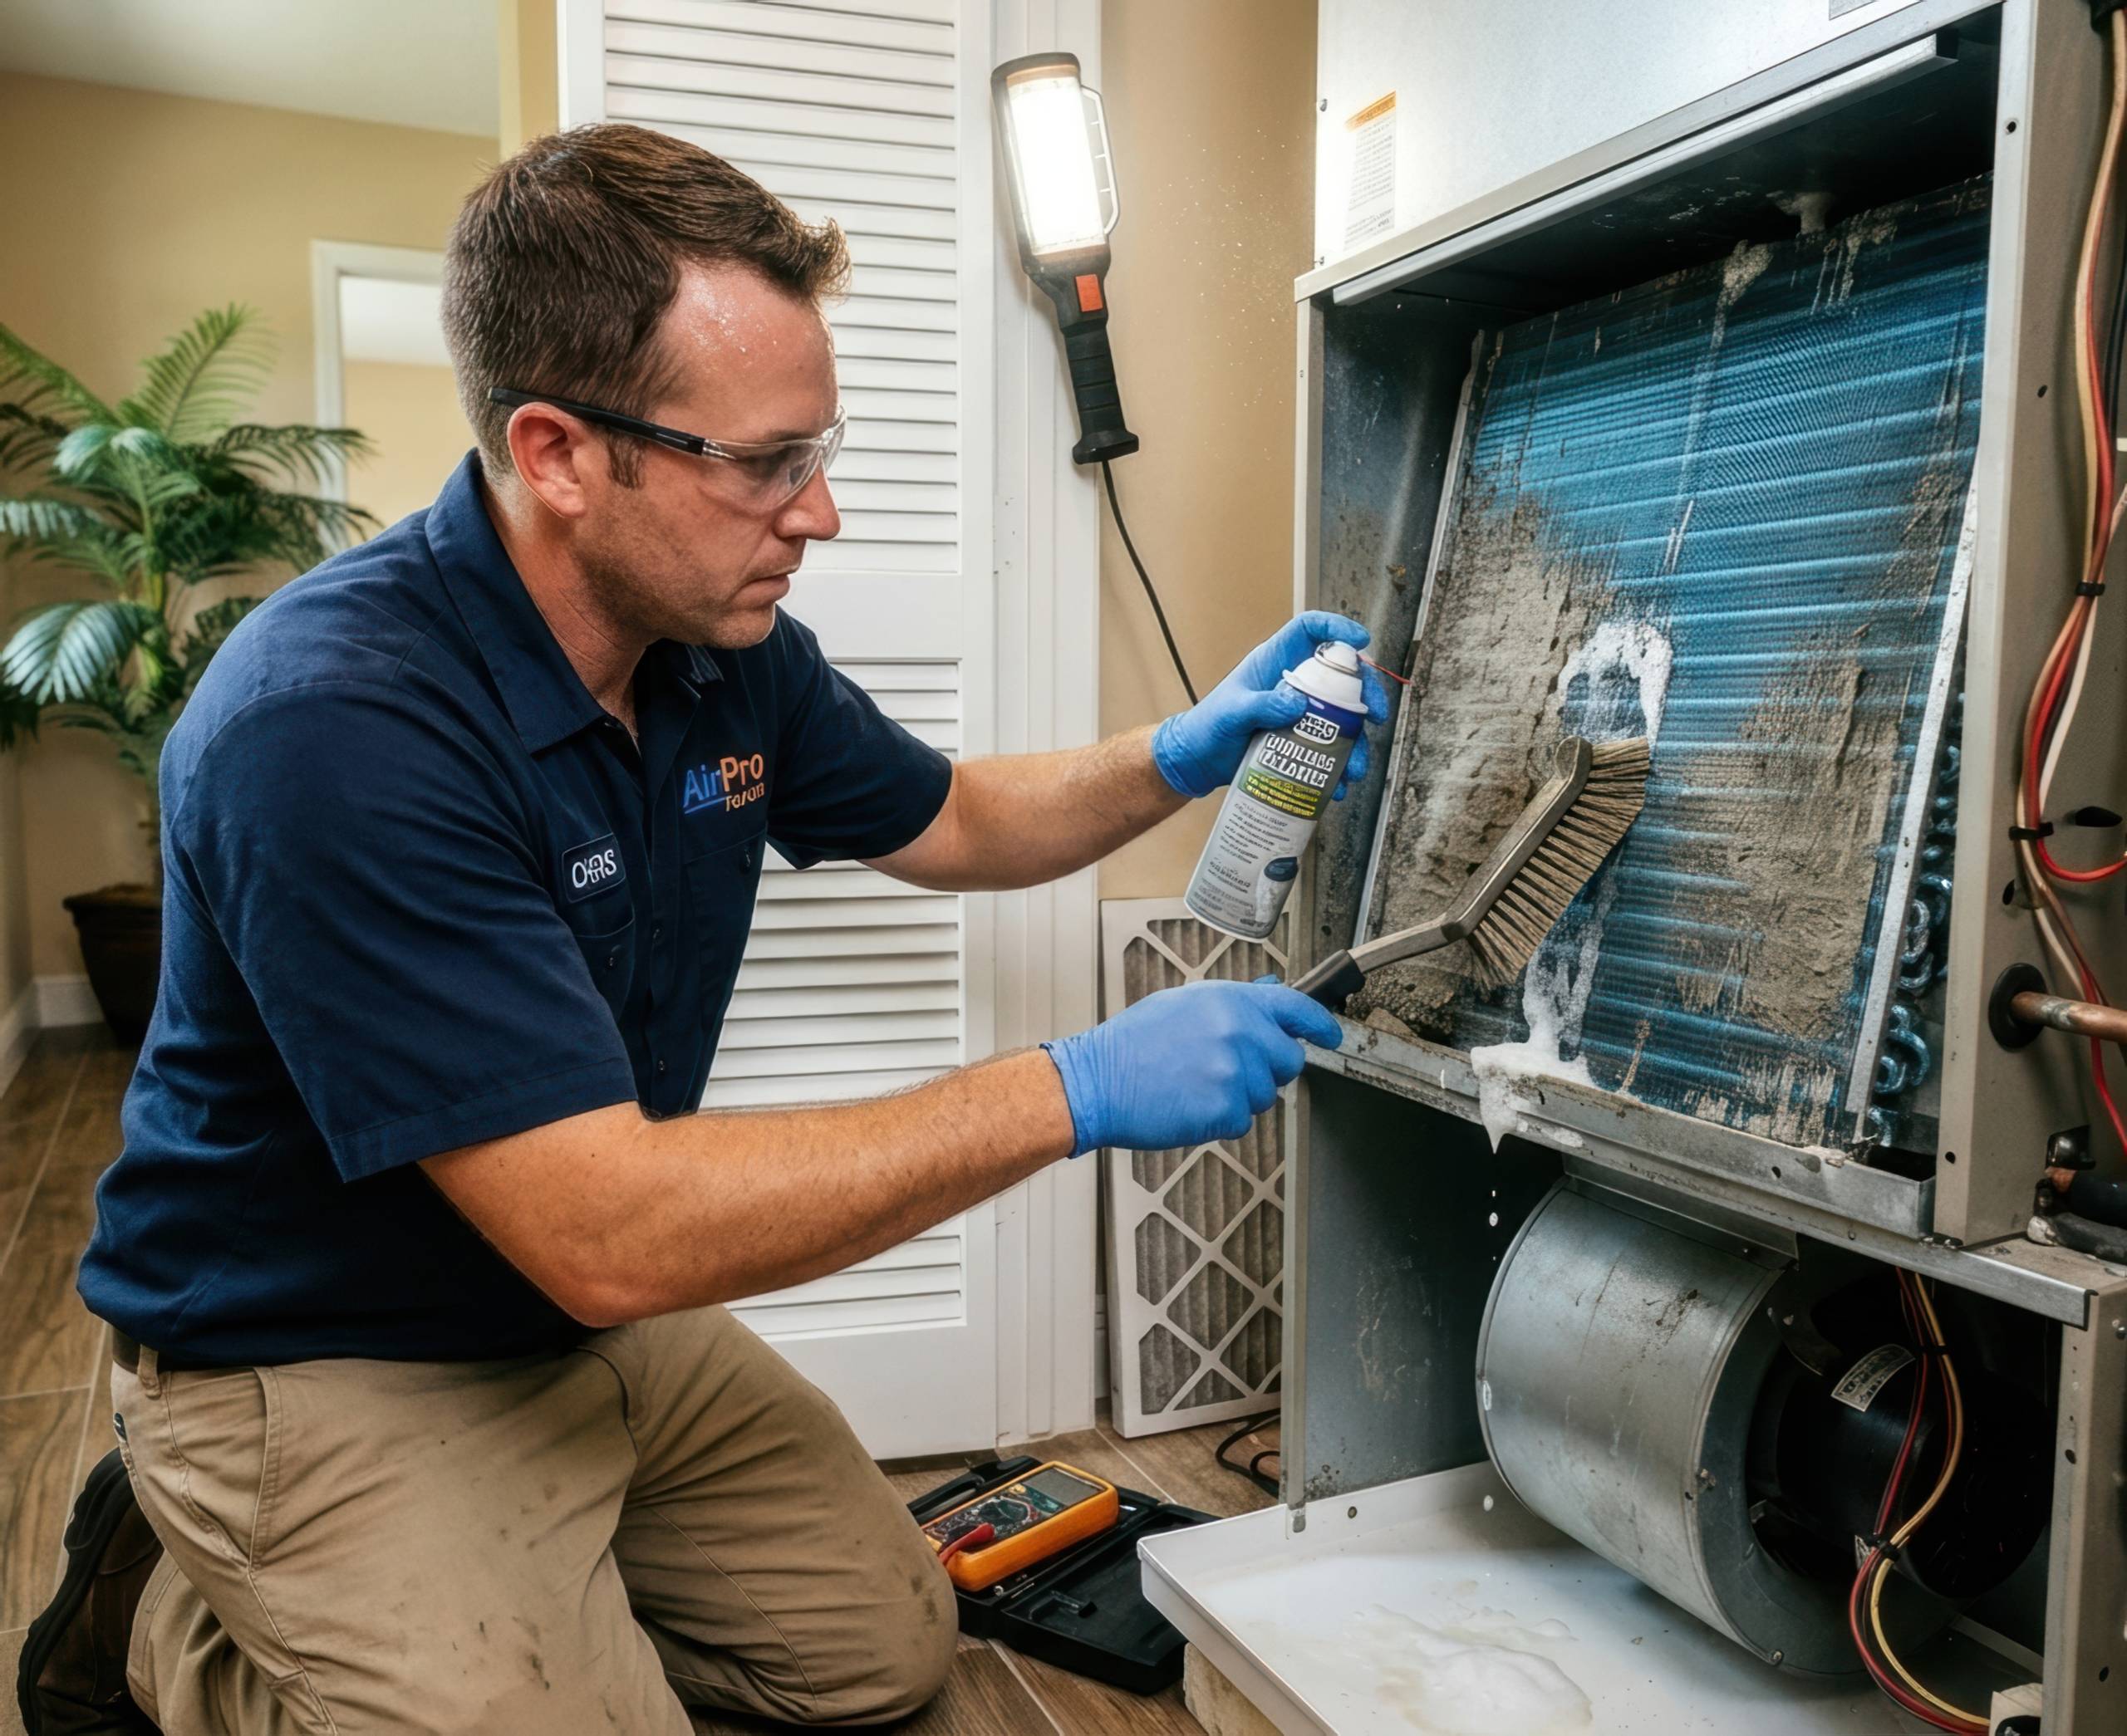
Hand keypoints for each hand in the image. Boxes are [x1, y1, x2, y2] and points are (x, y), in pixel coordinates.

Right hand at [1041, 979, 1344, 1155]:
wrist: (1099, 1081)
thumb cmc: (1134, 1043)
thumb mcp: (1184, 1004)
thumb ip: (1235, 1001)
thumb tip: (1272, 992)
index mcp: (1232, 1001)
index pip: (1295, 1008)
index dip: (1319, 1024)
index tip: (1330, 1035)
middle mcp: (1240, 1032)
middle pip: (1289, 1061)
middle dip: (1267, 1069)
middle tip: (1226, 1070)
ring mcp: (1236, 1073)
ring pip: (1266, 1095)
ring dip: (1240, 1097)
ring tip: (1196, 1085)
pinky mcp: (1227, 1110)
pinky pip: (1242, 1122)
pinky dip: (1220, 1121)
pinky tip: (1189, 1105)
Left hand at [1150, 612, 1391, 798]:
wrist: (1197, 762)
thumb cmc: (1207, 728)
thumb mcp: (1230, 713)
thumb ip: (1259, 705)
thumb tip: (1297, 703)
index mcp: (1276, 662)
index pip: (1309, 630)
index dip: (1336, 628)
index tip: (1361, 641)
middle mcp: (1295, 684)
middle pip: (1342, 677)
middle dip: (1367, 694)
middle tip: (1378, 716)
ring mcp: (1301, 714)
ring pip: (1342, 719)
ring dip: (1357, 744)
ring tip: (1355, 770)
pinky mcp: (1301, 742)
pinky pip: (1329, 751)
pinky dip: (1339, 769)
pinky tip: (1338, 787)